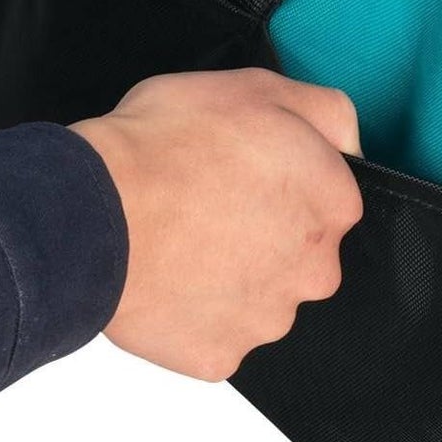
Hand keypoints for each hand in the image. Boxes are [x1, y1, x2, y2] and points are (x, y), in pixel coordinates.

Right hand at [70, 69, 363, 380]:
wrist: (92, 212)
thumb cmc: (165, 145)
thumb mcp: (257, 87)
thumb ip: (326, 114)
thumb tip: (350, 145)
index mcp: (332, 205)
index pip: (328, 201)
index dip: (282, 184)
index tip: (243, 176)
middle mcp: (314, 270)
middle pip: (299, 258)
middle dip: (263, 238)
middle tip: (207, 211)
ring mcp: (267, 319)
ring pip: (258, 300)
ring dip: (229, 280)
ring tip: (179, 246)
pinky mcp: (220, 355)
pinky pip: (213, 336)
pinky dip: (191, 316)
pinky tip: (164, 282)